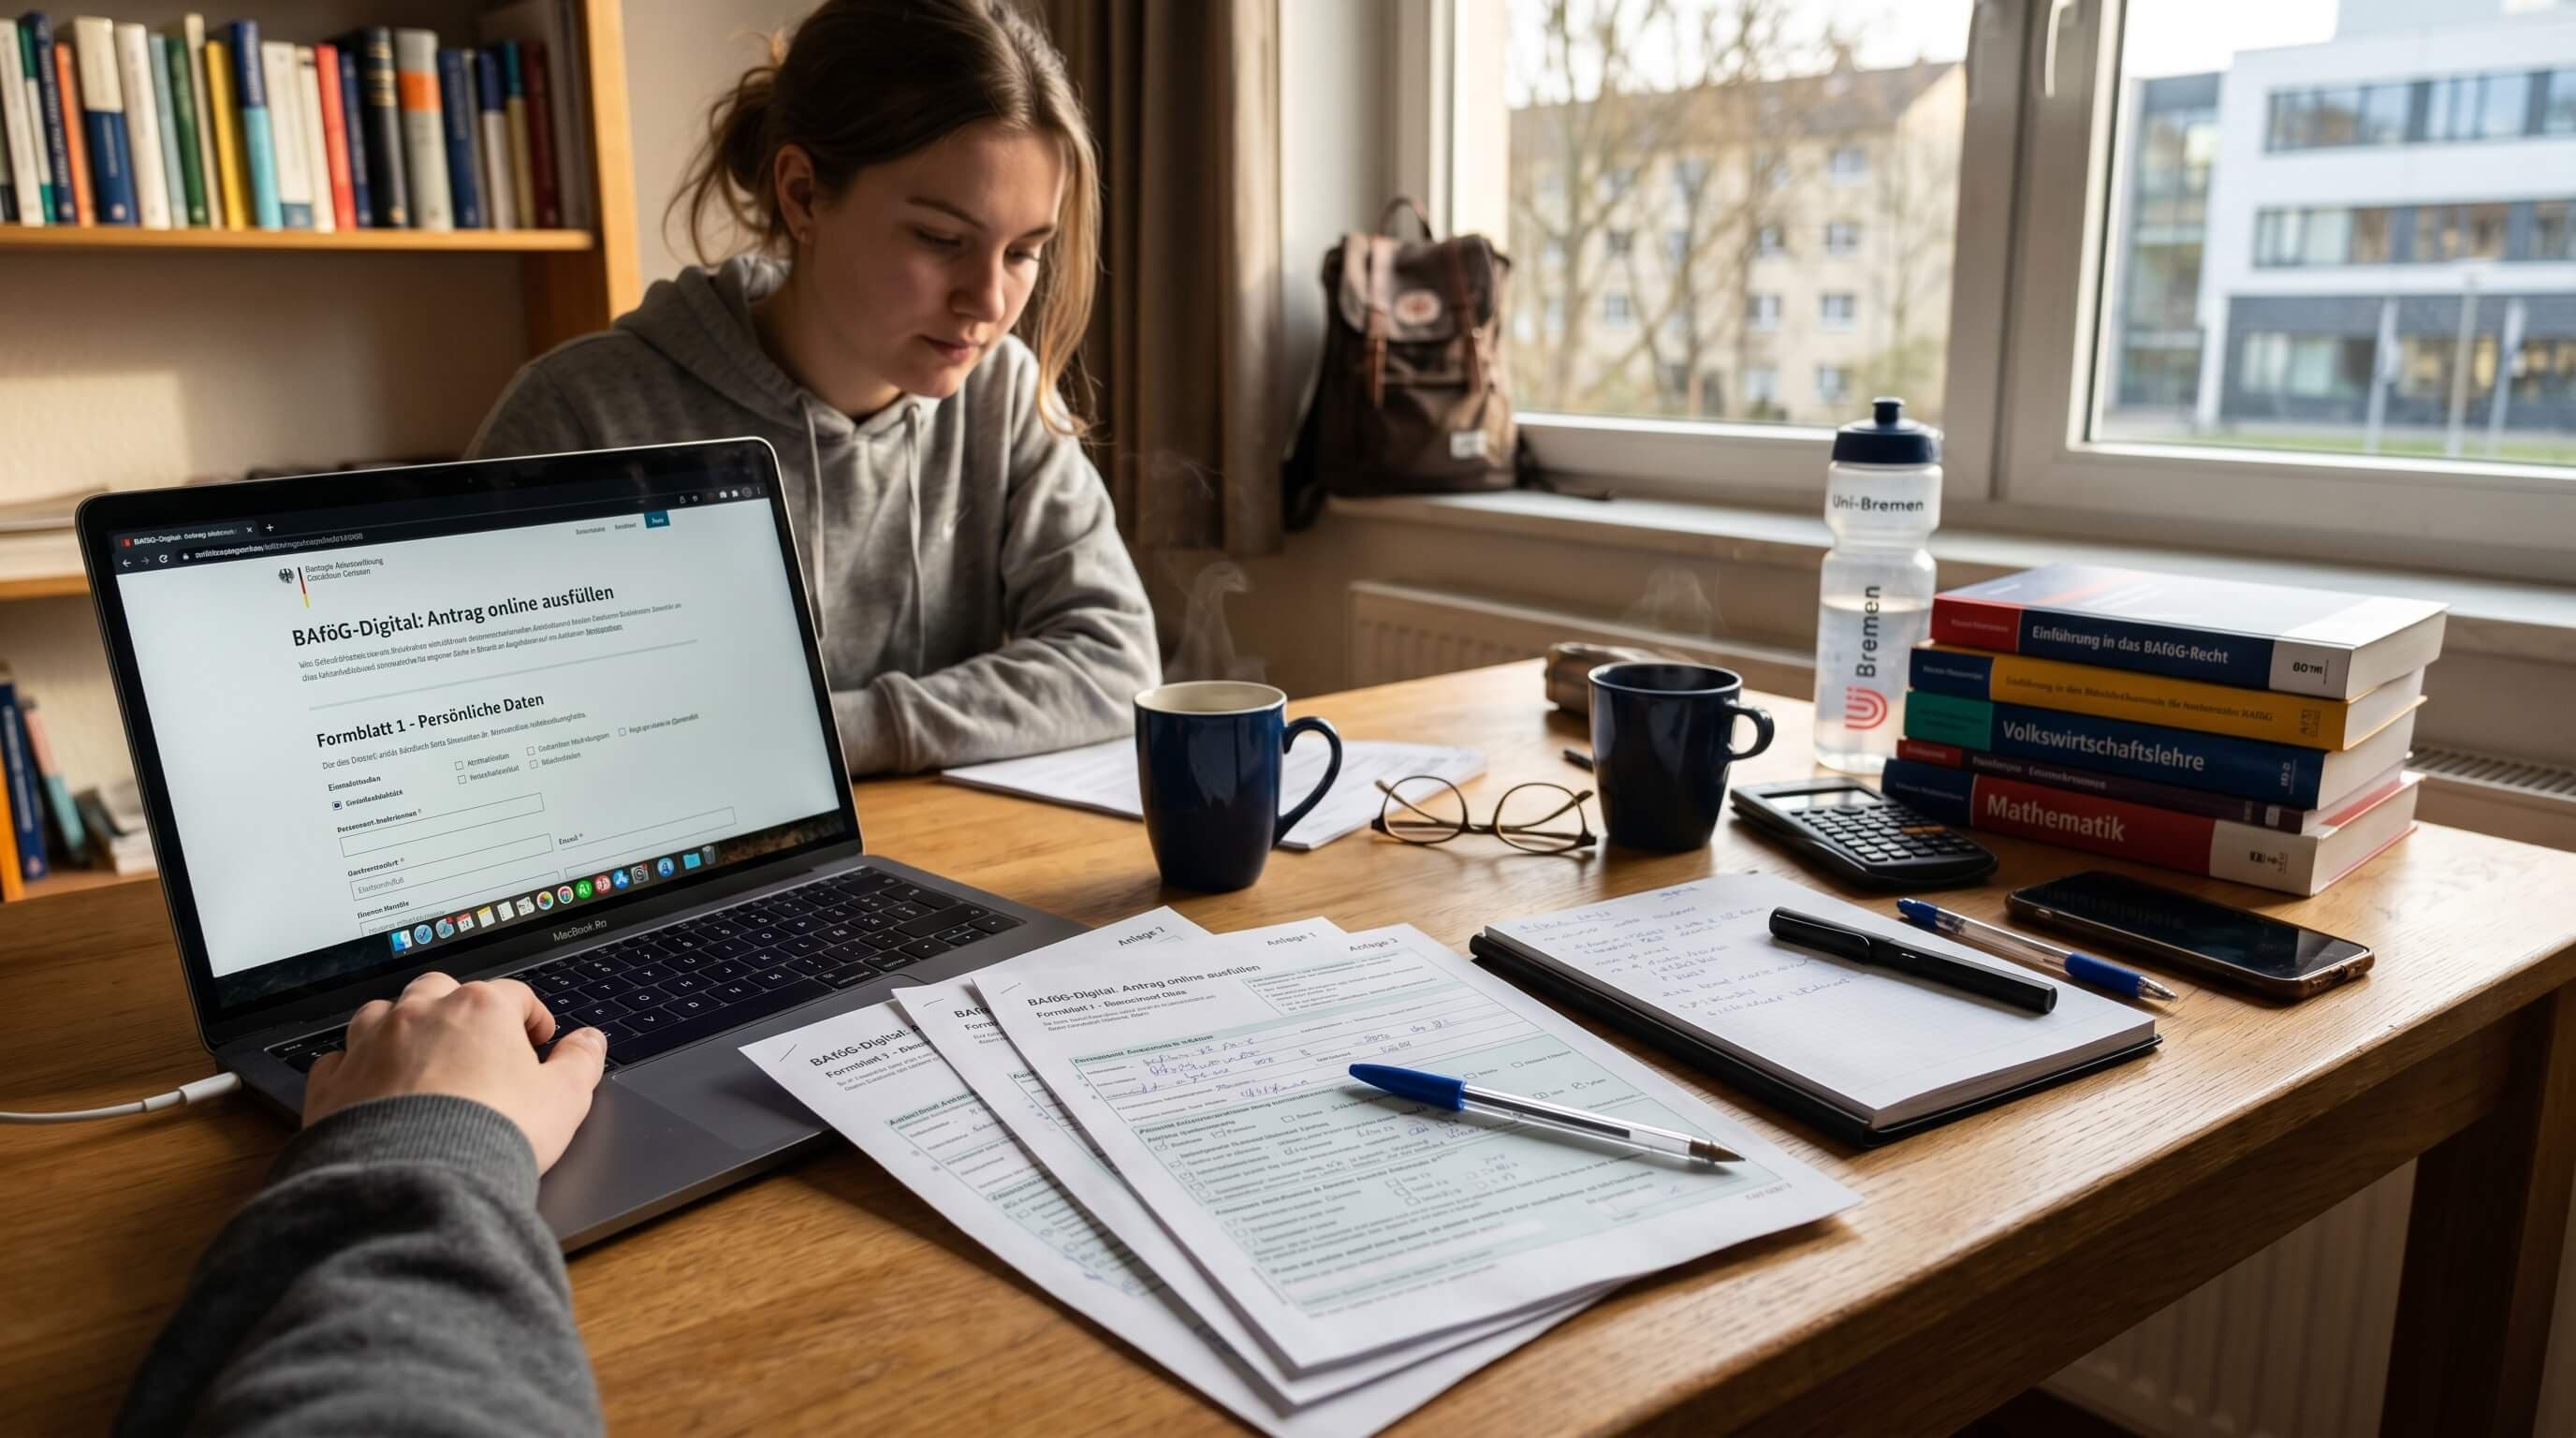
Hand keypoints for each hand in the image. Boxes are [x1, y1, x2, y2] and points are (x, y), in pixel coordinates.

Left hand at [306, 972, 607, 1173]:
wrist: (417, 1178)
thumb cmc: (491, 1134)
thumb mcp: (564, 1100)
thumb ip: (581, 1063)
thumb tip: (590, 1042)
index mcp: (480, 1009)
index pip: (514, 994)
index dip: (531, 1016)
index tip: (537, 1040)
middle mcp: (421, 1013)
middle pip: (442, 989)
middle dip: (460, 1008)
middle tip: (476, 1043)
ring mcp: (371, 1043)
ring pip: (383, 1011)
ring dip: (401, 1026)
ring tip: (419, 1056)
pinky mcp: (334, 1081)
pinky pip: (338, 1058)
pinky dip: (354, 1066)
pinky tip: (369, 1085)